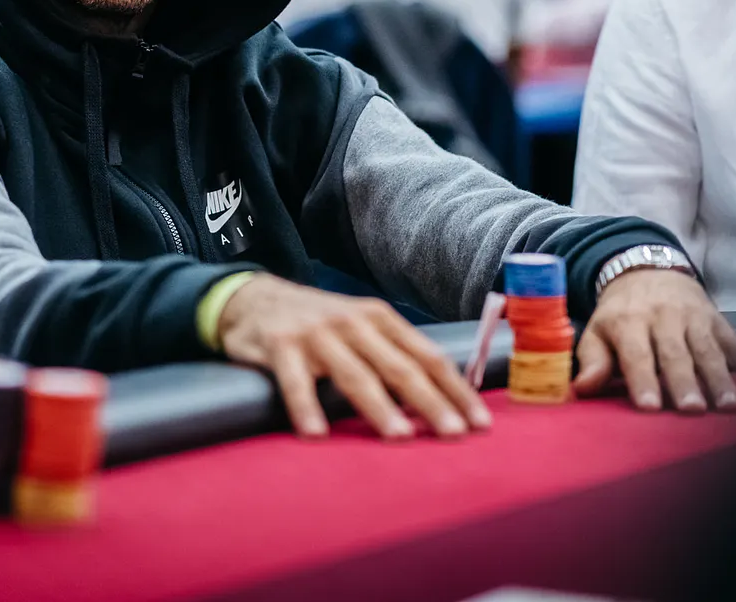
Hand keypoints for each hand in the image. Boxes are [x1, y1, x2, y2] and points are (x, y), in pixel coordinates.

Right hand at [217, 274, 490, 439]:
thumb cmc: (318, 323)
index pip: (428, 356)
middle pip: (400, 367)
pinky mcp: (280, 345)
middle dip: (431, 402)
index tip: (480, 423)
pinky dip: (306, 408)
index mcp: (381, 319)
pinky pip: (295, 381)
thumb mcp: (360, 328)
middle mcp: (354, 322)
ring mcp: (317, 333)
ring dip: (379, 407)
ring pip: (355, 374)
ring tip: (400, 437)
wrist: (254, 298)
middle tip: (454, 434)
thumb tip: (438, 402)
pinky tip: (316, 435)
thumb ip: (392, 356)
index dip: (456, 390)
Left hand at [574, 269, 735, 412]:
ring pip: (709, 352)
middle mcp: (664, 319)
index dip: (642, 379)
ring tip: (729, 408)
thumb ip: (592, 360)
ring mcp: (696, 321)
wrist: (648, 271)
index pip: (636, 354)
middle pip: (675, 354)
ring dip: (721, 379)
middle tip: (691, 410)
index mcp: (629, 322)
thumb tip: (581, 389)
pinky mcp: (721, 325)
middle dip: (684, 382)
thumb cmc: (619, 314)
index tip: (649, 407)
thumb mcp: (597, 330)